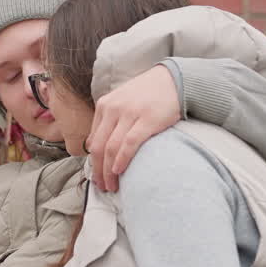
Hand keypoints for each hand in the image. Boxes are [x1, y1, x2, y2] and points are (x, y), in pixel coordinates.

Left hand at [87, 65, 180, 191]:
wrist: (173, 80)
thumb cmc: (147, 94)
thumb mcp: (121, 102)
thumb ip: (107, 121)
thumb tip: (93, 145)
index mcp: (104, 106)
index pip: (93, 140)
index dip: (93, 163)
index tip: (98, 177)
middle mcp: (113, 109)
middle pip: (99, 147)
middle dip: (98, 171)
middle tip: (102, 187)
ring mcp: (130, 114)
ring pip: (111, 148)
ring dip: (108, 171)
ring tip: (112, 186)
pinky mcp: (147, 119)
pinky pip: (129, 144)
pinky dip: (121, 159)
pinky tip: (119, 171)